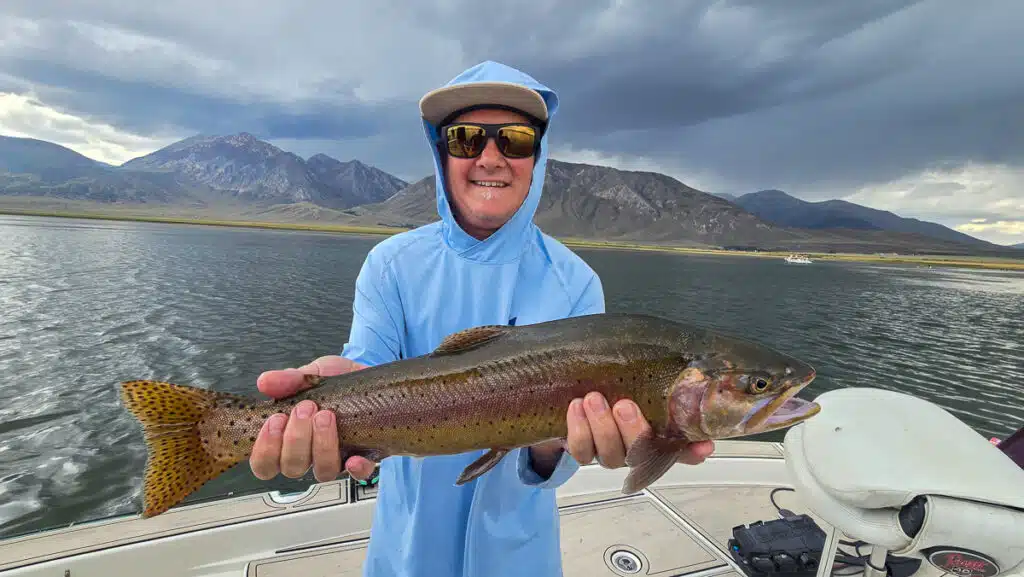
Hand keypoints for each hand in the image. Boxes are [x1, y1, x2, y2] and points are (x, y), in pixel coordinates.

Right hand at [249, 355, 376, 482]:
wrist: (367, 374)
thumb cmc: (333, 382)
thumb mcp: (310, 374)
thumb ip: (287, 379)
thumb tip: (264, 381)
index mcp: (287, 440)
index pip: (265, 464)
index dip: (265, 450)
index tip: (275, 419)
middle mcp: (309, 455)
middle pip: (292, 468)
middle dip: (296, 439)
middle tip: (305, 407)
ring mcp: (336, 458)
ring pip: (323, 472)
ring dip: (322, 446)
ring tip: (326, 415)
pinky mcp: (364, 457)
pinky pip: (360, 474)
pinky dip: (356, 468)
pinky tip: (355, 457)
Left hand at [564, 392, 714, 468]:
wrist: (575, 395)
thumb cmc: (612, 388)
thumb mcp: (636, 384)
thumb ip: (660, 389)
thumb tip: (691, 387)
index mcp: (654, 435)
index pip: (681, 450)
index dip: (692, 452)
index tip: (703, 446)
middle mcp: (635, 450)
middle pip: (641, 454)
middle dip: (633, 430)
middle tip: (624, 405)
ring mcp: (610, 452)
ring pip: (610, 455)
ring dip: (602, 426)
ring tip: (593, 399)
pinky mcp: (583, 452)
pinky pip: (581, 451)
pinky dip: (578, 429)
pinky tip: (576, 407)